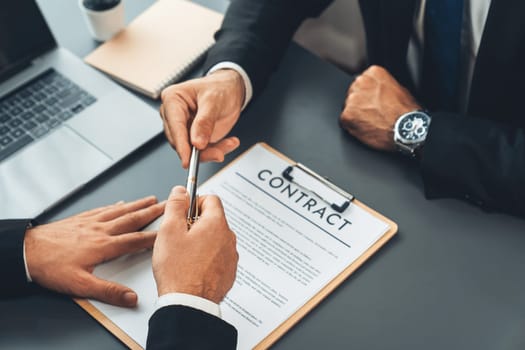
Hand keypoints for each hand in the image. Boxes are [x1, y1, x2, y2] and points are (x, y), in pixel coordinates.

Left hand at [25, 196, 164, 306]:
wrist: (27, 251)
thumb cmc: (51, 267)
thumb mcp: (80, 285)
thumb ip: (107, 290)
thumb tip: (130, 297)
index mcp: (103, 246)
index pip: (135, 240)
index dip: (154, 236)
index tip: (168, 231)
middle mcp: (100, 231)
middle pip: (131, 219)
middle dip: (151, 212)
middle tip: (166, 205)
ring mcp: (90, 223)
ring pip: (119, 211)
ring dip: (137, 205)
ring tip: (149, 200)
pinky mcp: (80, 219)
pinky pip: (103, 209)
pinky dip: (115, 205)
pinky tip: (119, 203)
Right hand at [152, 186, 237, 302]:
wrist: (189, 304)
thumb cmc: (178, 271)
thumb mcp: (169, 231)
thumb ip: (176, 206)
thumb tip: (180, 191)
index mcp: (216, 224)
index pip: (211, 199)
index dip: (194, 202)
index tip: (183, 211)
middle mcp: (228, 238)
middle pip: (213, 219)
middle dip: (196, 223)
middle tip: (179, 236)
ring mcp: (230, 256)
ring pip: (215, 239)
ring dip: (202, 241)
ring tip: (184, 255)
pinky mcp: (229, 272)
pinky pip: (218, 256)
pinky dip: (207, 258)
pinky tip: (192, 267)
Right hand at [160, 69, 244, 167]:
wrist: (231, 90)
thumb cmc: (220, 88)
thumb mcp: (214, 101)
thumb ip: (204, 122)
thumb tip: (197, 143)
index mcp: (172, 99)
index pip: (174, 126)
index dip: (181, 145)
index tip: (187, 160)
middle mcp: (174, 115)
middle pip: (180, 141)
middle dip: (200, 151)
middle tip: (218, 153)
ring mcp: (184, 128)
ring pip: (191, 150)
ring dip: (211, 151)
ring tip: (229, 144)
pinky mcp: (194, 138)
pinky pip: (203, 151)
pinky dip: (217, 150)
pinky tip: (229, 142)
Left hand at [340, 65, 420, 150]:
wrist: (405, 129)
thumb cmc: (406, 112)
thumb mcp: (400, 89)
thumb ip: (383, 86)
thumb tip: (378, 91)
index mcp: (374, 73)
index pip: (363, 80)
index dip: (368, 93)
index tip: (373, 100)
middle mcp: (361, 83)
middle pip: (353, 92)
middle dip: (360, 102)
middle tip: (372, 112)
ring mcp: (352, 100)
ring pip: (348, 106)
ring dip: (356, 114)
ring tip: (371, 121)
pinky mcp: (347, 115)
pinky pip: (345, 121)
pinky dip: (352, 126)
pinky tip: (366, 128)